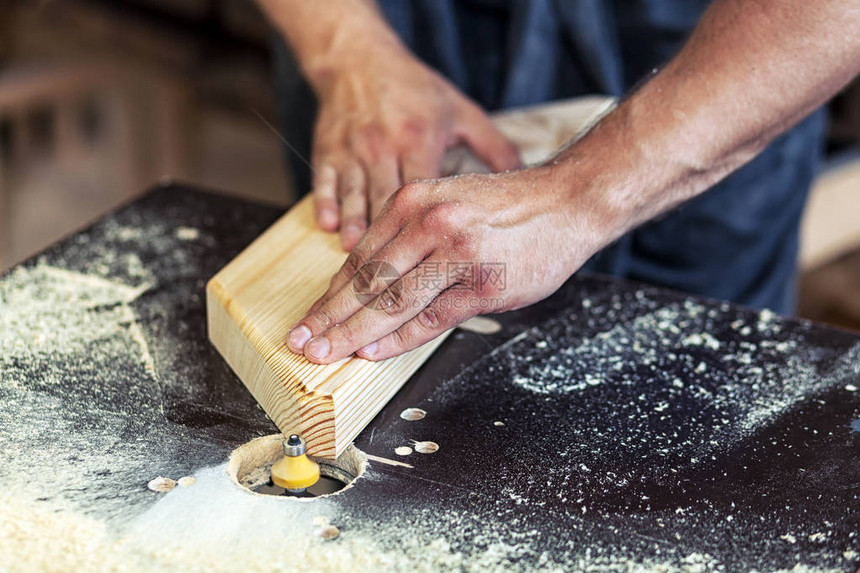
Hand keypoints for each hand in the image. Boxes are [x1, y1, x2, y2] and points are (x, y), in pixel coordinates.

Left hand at [287, 166, 602, 362]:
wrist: (567, 202)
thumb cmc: (509, 207)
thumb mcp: (450, 201)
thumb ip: (412, 236)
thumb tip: (376, 283)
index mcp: (415, 200)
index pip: (361, 255)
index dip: (332, 292)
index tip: (311, 317)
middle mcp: (430, 224)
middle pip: (367, 280)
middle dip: (330, 317)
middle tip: (302, 342)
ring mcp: (457, 255)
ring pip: (392, 301)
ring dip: (353, 333)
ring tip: (326, 353)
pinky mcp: (483, 285)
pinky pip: (430, 318)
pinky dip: (398, 338)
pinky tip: (373, 351)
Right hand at [309, 47, 520, 250]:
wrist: (360, 58)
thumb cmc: (415, 89)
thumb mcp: (461, 112)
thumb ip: (495, 147)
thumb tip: (526, 181)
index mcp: (420, 140)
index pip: (425, 191)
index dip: (428, 226)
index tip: (435, 256)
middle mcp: (384, 146)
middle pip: (386, 200)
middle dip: (389, 239)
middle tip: (393, 270)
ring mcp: (353, 149)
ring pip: (354, 194)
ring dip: (355, 226)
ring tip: (357, 255)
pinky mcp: (327, 150)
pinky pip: (324, 181)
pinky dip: (326, 204)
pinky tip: (328, 227)